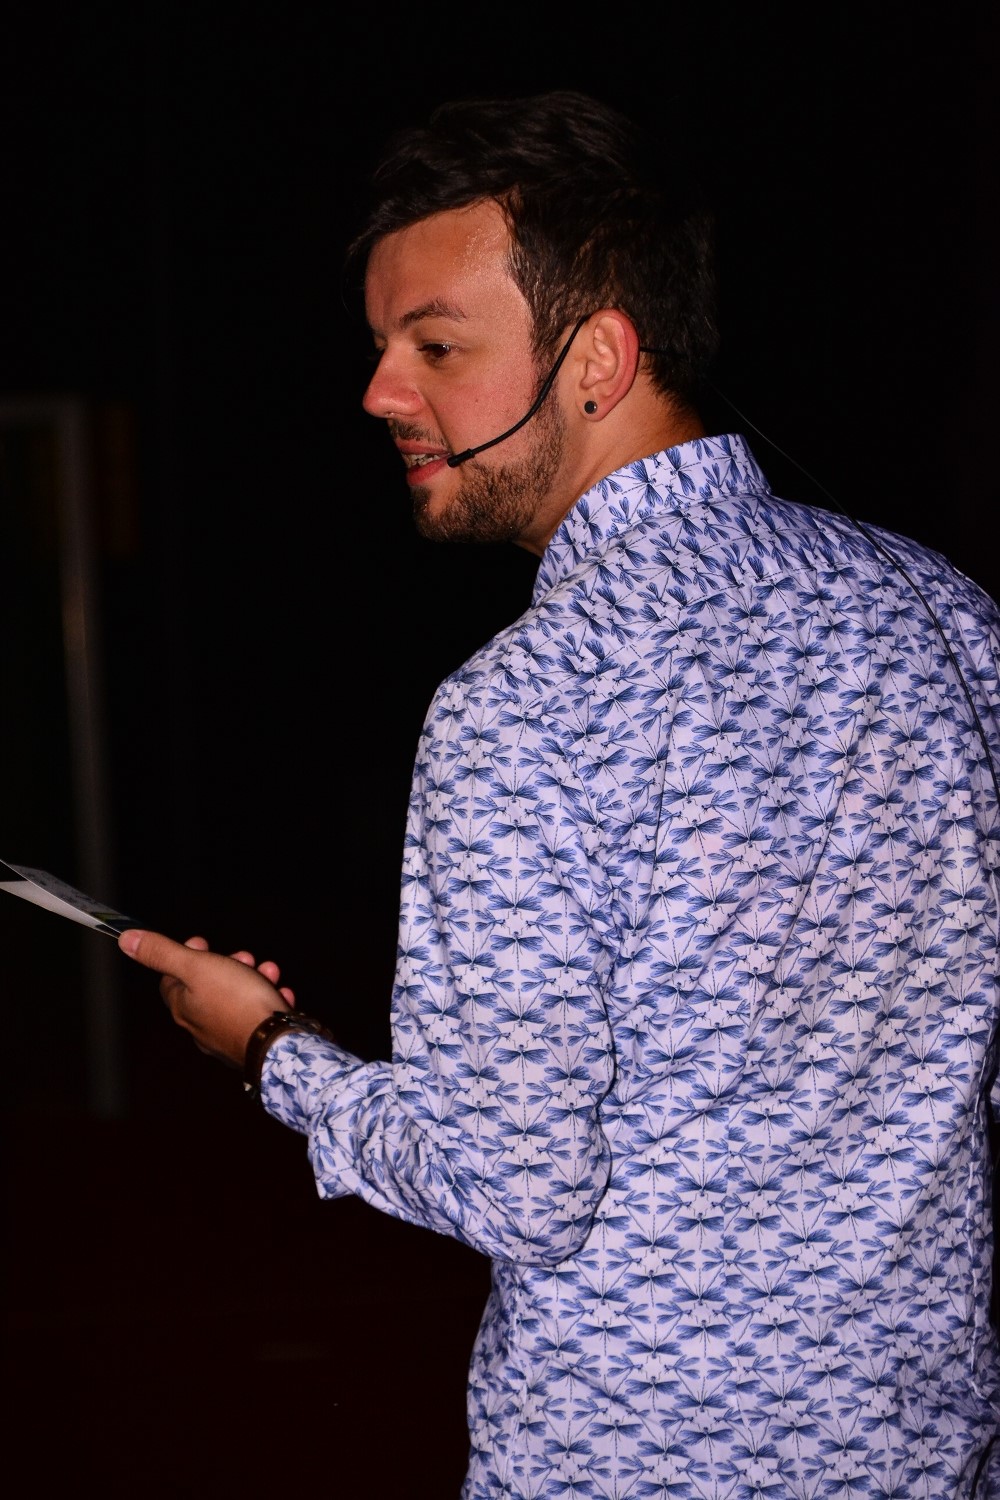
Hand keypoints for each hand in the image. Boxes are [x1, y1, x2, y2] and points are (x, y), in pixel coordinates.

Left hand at [118, 929, 294, 1068]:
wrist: (275, 1043)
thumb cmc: (236, 1002)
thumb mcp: (196, 967)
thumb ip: (162, 953)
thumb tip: (126, 940)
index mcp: (183, 1006)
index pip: (170, 978)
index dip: (184, 956)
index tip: (203, 943)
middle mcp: (200, 1025)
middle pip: (206, 987)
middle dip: (227, 965)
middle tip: (244, 957)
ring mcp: (225, 1037)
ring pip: (235, 1000)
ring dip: (252, 980)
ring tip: (268, 972)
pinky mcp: (251, 1044)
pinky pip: (256, 1017)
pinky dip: (267, 1002)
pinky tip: (280, 996)